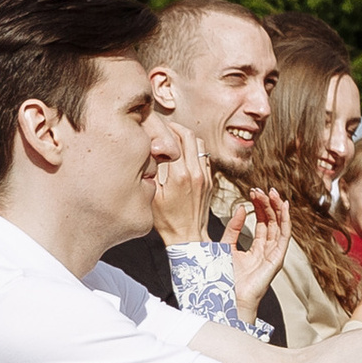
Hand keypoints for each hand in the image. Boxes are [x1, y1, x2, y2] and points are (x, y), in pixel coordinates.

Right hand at [150, 125, 216, 246]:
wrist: (188, 237)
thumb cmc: (165, 220)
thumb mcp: (152, 195)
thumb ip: (153, 171)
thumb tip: (151, 150)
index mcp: (179, 175)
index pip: (174, 139)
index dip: (162, 128)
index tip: (152, 126)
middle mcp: (196, 172)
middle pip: (189, 136)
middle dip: (175, 127)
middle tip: (162, 127)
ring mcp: (205, 176)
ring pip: (200, 144)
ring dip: (187, 137)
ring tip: (172, 138)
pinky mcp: (210, 181)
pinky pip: (204, 156)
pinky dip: (194, 149)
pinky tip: (182, 153)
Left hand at [227, 188, 289, 321]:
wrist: (227, 297)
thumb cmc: (224, 278)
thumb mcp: (225, 246)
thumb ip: (233, 228)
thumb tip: (240, 208)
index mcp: (256, 249)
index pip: (262, 223)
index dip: (259, 207)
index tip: (253, 192)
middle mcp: (267, 251)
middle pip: (272, 222)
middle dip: (268, 204)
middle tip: (262, 189)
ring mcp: (274, 254)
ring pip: (279, 226)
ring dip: (277, 208)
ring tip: (272, 192)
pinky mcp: (277, 258)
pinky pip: (284, 236)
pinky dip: (285, 220)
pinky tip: (283, 207)